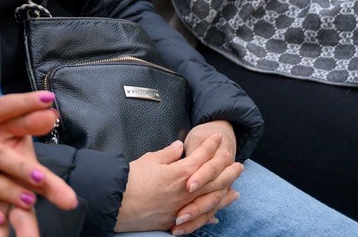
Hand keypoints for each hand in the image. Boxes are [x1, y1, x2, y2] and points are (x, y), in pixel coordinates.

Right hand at [114, 135, 242, 234]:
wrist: (118, 203)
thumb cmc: (131, 179)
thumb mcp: (150, 159)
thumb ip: (167, 154)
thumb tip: (178, 147)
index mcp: (181, 172)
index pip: (202, 156)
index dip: (210, 146)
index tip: (217, 138)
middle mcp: (187, 191)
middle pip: (214, 180)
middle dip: (228, 171)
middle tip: (239, 165)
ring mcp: (183, 207)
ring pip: (211, 200)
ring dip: (225, 194)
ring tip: (235, 190)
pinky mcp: (175, 220)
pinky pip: (198, 218)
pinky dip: (209, 215)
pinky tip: (215, 214)